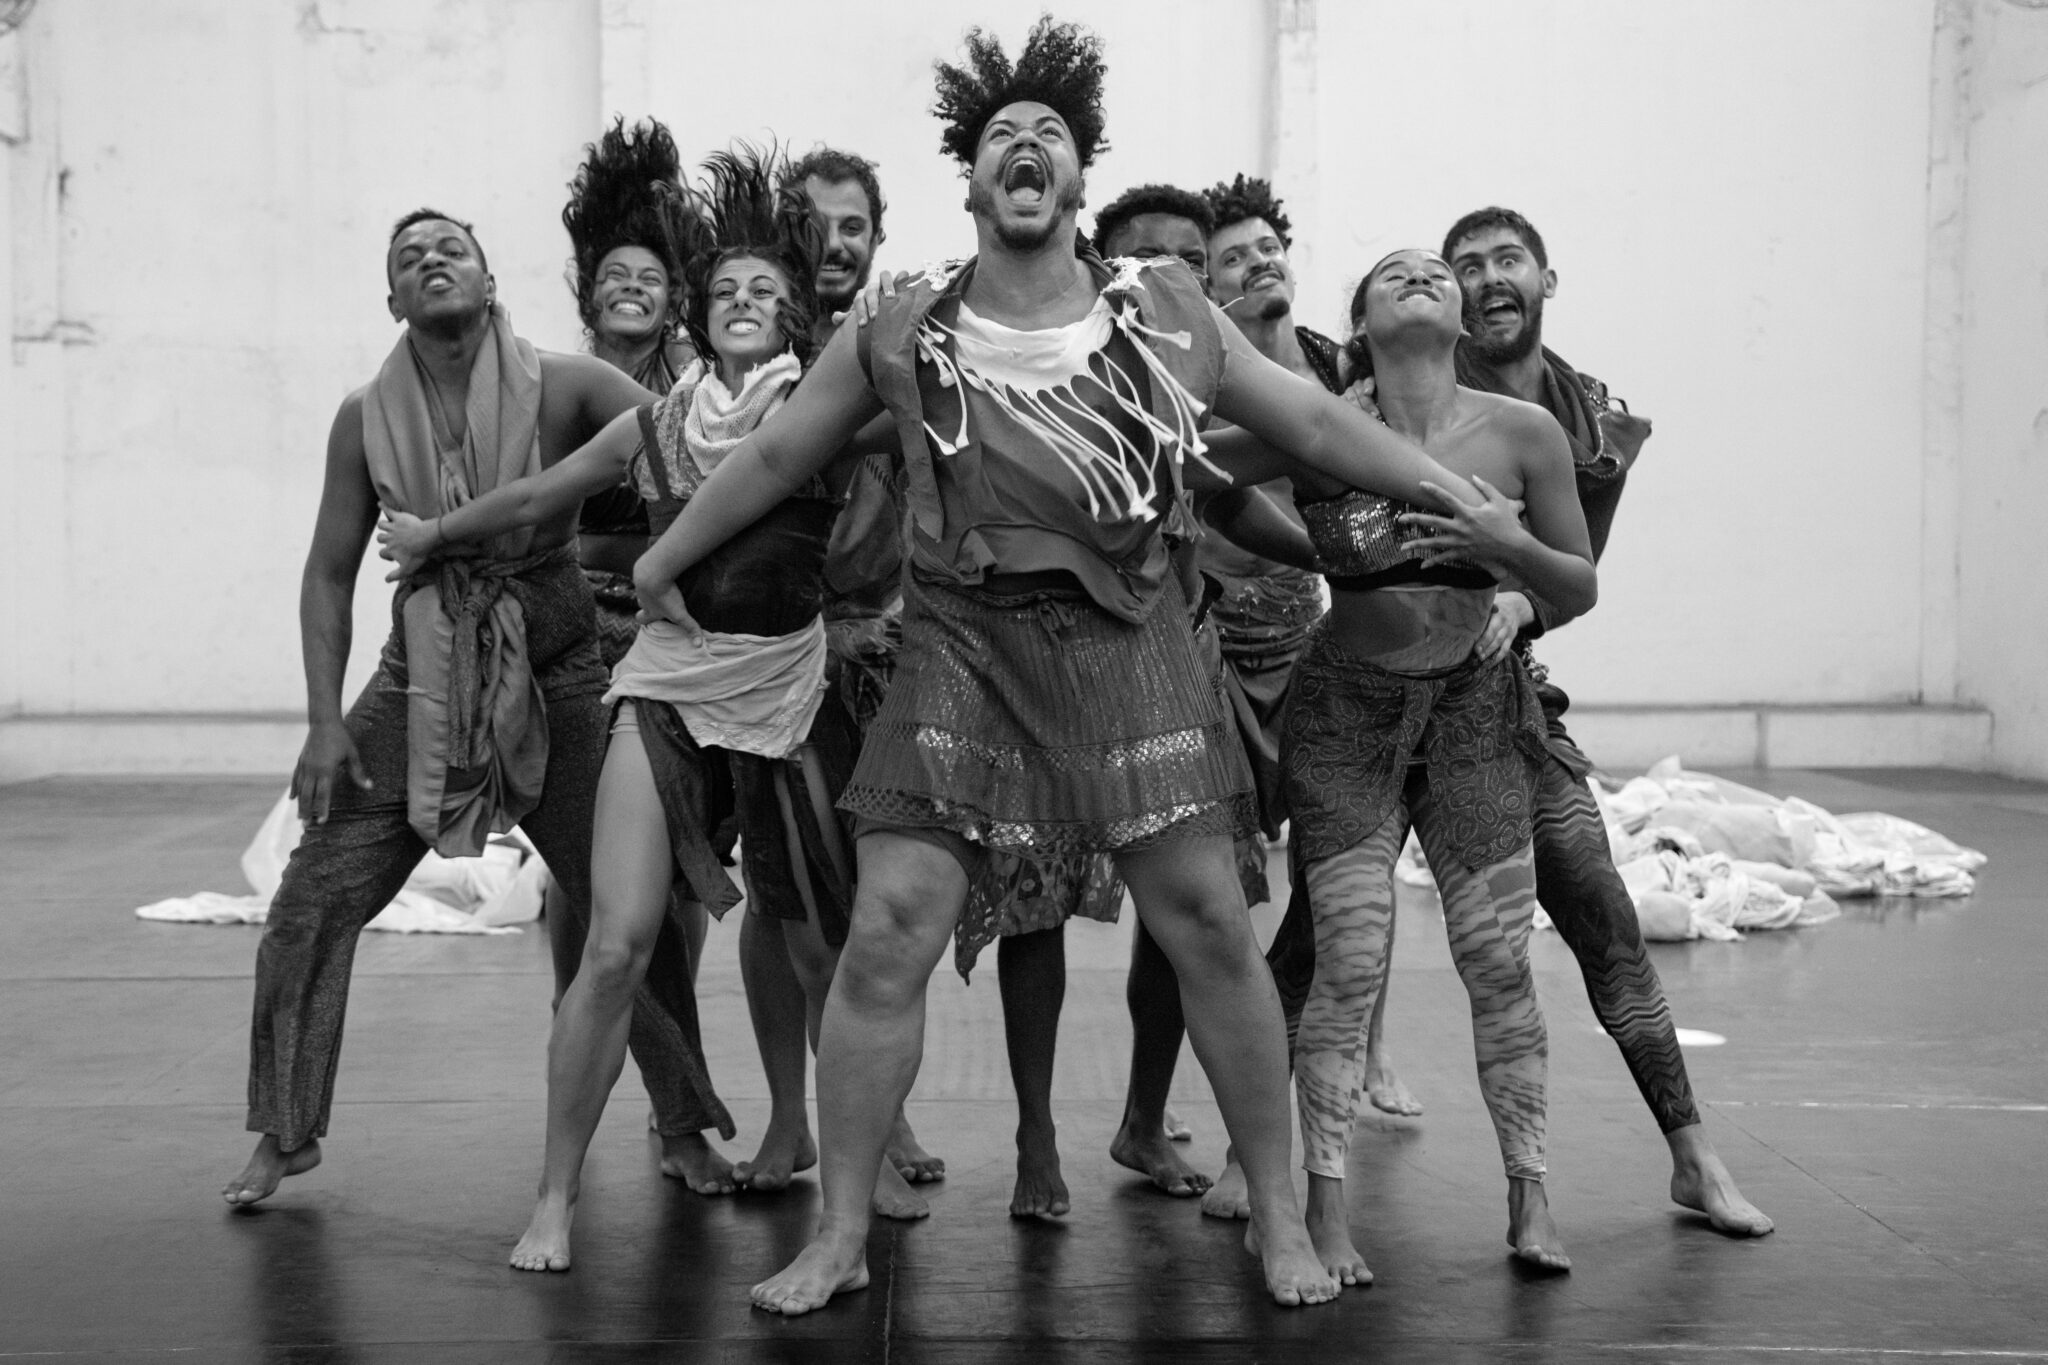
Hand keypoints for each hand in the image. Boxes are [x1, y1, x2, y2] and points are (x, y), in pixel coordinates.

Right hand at [290, 721, 371, 823]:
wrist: (323, 721)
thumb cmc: (341, 738)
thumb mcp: (352, 755)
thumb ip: (358, 773)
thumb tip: (369, 787)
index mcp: (326, 770)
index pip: (323, 794)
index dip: (322, 809)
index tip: (322, 821)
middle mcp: (312, 770)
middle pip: (308, 796)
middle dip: (307, 812)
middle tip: (306, 827)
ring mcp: (305, 766)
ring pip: (300, 790)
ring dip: (300, 805)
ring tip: (299, 818)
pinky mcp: (301, 761)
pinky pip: (296, 779)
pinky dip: (294, 789)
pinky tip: (293, 798)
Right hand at [376, 511, 439, 581]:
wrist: (427, 538)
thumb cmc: (418, 554)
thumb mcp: (407, 569)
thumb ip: (395, 575)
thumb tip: (385, 580)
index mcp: (390, 550)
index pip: (382, 553)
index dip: (387, 555)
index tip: (392, 556)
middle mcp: (389, 538)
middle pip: (380, 538)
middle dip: (383, 540)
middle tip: (391, 541)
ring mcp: (393, 527)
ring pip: (382, 525)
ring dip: (383, 526)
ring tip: (387, 526)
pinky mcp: (399, 517)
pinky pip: (389, 510)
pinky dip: (384, 506)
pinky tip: (380, 503)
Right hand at [633, 570, 702, 644]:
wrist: (652, 573)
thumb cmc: (666, 597)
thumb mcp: (680, 614)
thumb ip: (690, 627)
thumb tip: (698, 645)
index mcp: (649, 610)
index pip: (641, 619)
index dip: (645, 620)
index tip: (650, 619)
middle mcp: (642, 598)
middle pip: (640, 602)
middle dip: (645, 603)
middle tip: (655, 600)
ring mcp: (640, 584)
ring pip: (642, 587)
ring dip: (650, 587)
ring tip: (660, 583)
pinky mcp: (642, 569)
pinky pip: (646, 572)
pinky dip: (652, 572)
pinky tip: (660, 568)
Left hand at [835, 269, 909, 328]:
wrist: (885, 310)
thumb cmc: (870, 316)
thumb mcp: (858, 318)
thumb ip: (846, 318)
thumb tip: (836, 317)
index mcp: (863, 296)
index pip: (859, 299)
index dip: (860, 311)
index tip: (862, 324)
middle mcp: (873, 287)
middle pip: (870, 290)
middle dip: (872, 303)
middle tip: (874, 316)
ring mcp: (886, 283)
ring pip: (884, 276)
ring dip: (887, 285)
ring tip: (890, 297)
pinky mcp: (900, 282)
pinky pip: (902, 274)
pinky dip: (904, 276)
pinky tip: (907, 283)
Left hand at [1402, 476, 1527, 569]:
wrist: (1513, 547)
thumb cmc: (1508, 523)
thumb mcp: (1499, 501)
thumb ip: (1486, 487)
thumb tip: (1474, 477)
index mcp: (1468, 513)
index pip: (1447, 499)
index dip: (1434, 490)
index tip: (1421, 484)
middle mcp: (1461, 527)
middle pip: (1433, 522)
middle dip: (1415, 519)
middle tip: (1400, 519)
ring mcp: (1460, 542)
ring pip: (1434, 543)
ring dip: (1417, 544)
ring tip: (1402, 547)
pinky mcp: (1463, 553)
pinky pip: (1445, 558)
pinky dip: (1433, 562)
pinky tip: (1422, 565)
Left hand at [1476, 591, 1534, 664]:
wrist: (1517, 606)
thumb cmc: (1497, 605)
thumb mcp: (1491, 602)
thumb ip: (1480, 607)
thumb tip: (1460, 609)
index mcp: (1498, 615)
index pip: (1491, 629)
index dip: (1483, 639)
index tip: (1475, 647)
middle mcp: (1504, 624)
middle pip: (1496, 638)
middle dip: (1486, 647)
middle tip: (1477, 655)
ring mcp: (1509, 632)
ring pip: (1501, 645)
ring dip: (1491, 653)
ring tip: (1481, 660)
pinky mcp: (1511, 638)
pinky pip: (1506, 649)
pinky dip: (1499, 657)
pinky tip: (1491, 663)